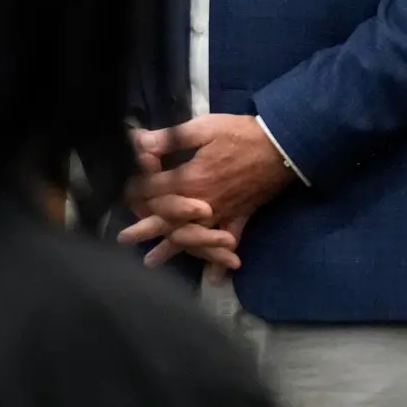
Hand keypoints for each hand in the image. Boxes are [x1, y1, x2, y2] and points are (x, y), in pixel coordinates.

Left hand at [121, 115, 294, 271]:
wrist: (283, 147)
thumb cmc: (241, 134)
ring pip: (191, 237)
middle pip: (166, 219)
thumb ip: (169, 138)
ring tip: (151, 262)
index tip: (123, 192)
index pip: (152, 190)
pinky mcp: (240, 217)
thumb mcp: (203, 128)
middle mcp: (201, 204)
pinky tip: (213, 279)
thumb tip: (137, 141)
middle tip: (122, 239)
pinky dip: (220, 261)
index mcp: (189, 180)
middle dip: (143, 228)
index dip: (135, 190)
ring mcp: (221, 214)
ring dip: (171, 250)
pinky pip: (228, 242)